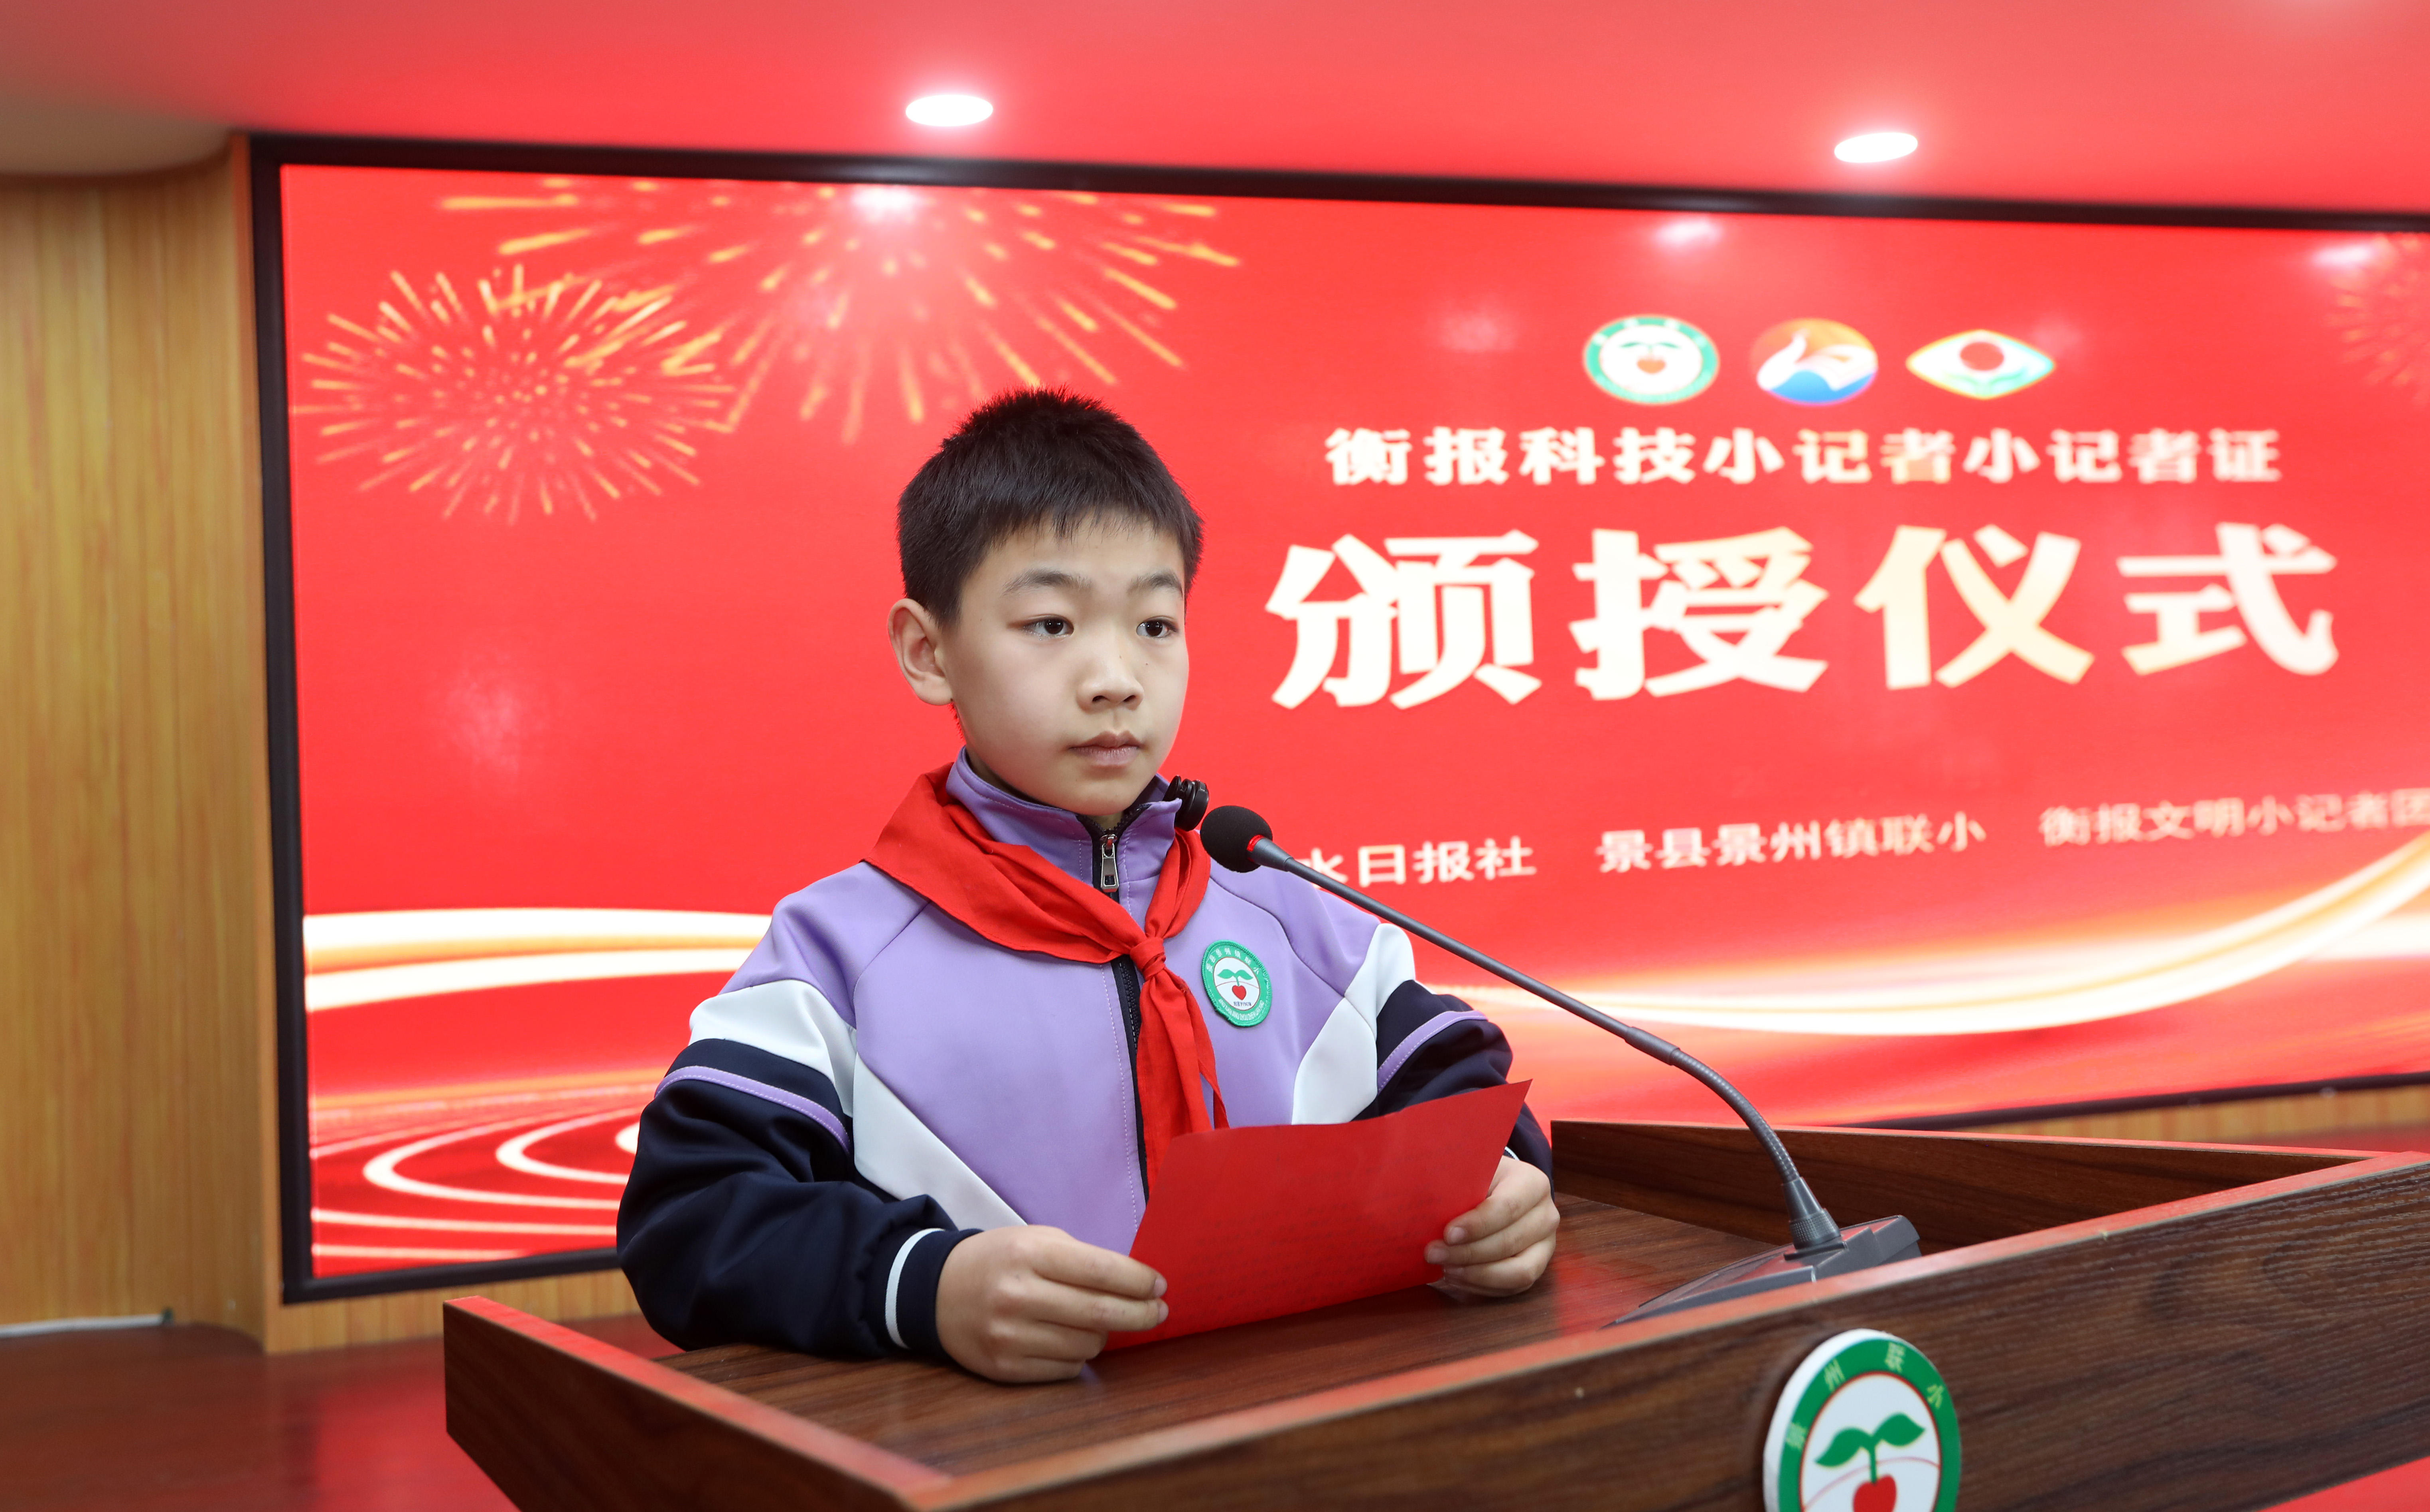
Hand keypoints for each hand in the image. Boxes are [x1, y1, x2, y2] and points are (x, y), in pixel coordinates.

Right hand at [935, 1225, 1167, 1381]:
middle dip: (1140, 1313)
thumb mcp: (1035, 1240)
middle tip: (1158, 1311)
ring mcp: (1009, 1336)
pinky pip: (1066, 1368)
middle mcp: (1017, 1296)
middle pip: (1101, 1313)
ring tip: (1099, 1321)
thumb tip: (1137, 1285)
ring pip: (1087, 1345)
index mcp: (1028, 1255)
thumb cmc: (1000, 1261)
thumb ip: (1082, 1259)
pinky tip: (1070, 1338)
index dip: (1138, 1280)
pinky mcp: (1005, 1368)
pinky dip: (1078, 1355)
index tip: (1159, 1285)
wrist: (938, 1292)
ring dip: (1104, 1334)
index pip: (1100, 1271)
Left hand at [1426, 1155, 1558, 1296]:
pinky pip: (1512, 1287)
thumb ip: (1457, 1183)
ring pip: (1518, 1272)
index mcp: (1533, 1183)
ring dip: (1477, 1275)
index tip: (1447, 1234)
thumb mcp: (1471, 1170)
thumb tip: (1430, 1204)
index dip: (1478, 1224)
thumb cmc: (1479, 1178)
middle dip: (1468, 1253)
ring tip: (1445, 1268)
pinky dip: (1482, 1286)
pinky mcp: (1537, 1267)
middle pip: (1510, 1242)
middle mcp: (1546, 1215)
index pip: (1508, 1207)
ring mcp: (1545, 1245)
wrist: (1498, 1189)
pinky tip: (1457, 1277)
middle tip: (1434, 1254)